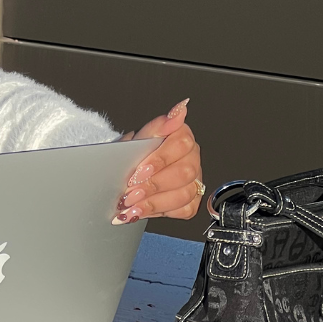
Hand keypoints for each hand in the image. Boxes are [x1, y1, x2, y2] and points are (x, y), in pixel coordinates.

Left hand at [114, 99, 202, 222]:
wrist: (128, 170)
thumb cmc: (136, 151)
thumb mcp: (140, 137)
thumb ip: (159, 125)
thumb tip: (180, 109)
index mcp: (182, 136)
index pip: (180, 146)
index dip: (158, 161)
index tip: (138, 172)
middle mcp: (192, 157)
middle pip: (184, 173)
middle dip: (153, 186)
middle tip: (130, 193)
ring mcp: (194, 179)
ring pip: (184, 194)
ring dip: (154, 202)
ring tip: (131, 206)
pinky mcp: (191, 200)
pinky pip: (184, 209)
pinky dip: (159, 212)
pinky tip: (141, 211)